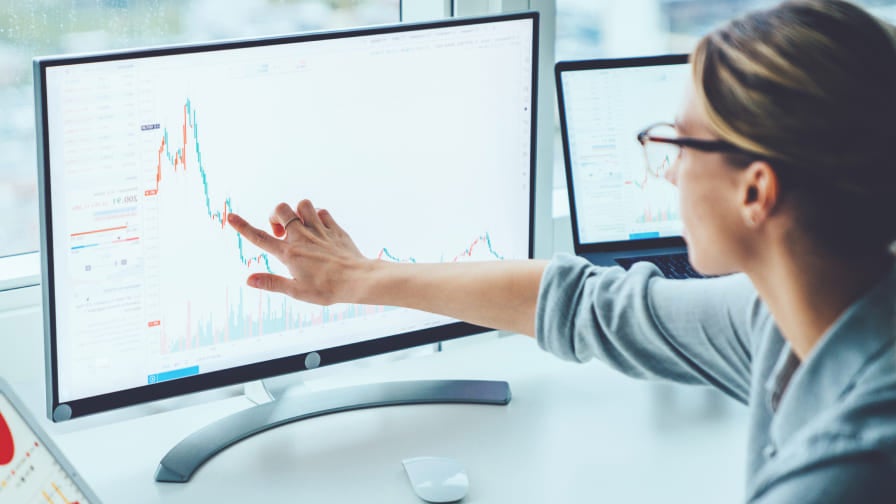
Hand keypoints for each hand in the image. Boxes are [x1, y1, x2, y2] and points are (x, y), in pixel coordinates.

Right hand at [227, 199, 366, 304]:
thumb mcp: (297, 291)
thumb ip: (272, 283)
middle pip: (280, 209)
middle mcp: (302, 237)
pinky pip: (321, 211)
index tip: (230, 217)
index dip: (242, 227)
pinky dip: (316, 216)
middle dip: (275, 215)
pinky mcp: (334, 228)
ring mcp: (319, 230)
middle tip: (281, 232)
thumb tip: (248, 279)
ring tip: (300, 227)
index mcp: (289, 253)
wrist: (357, 280)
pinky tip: (318, 229)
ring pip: (302, 204)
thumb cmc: (327, 289)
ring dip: (297, 212)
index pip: (260, 237)